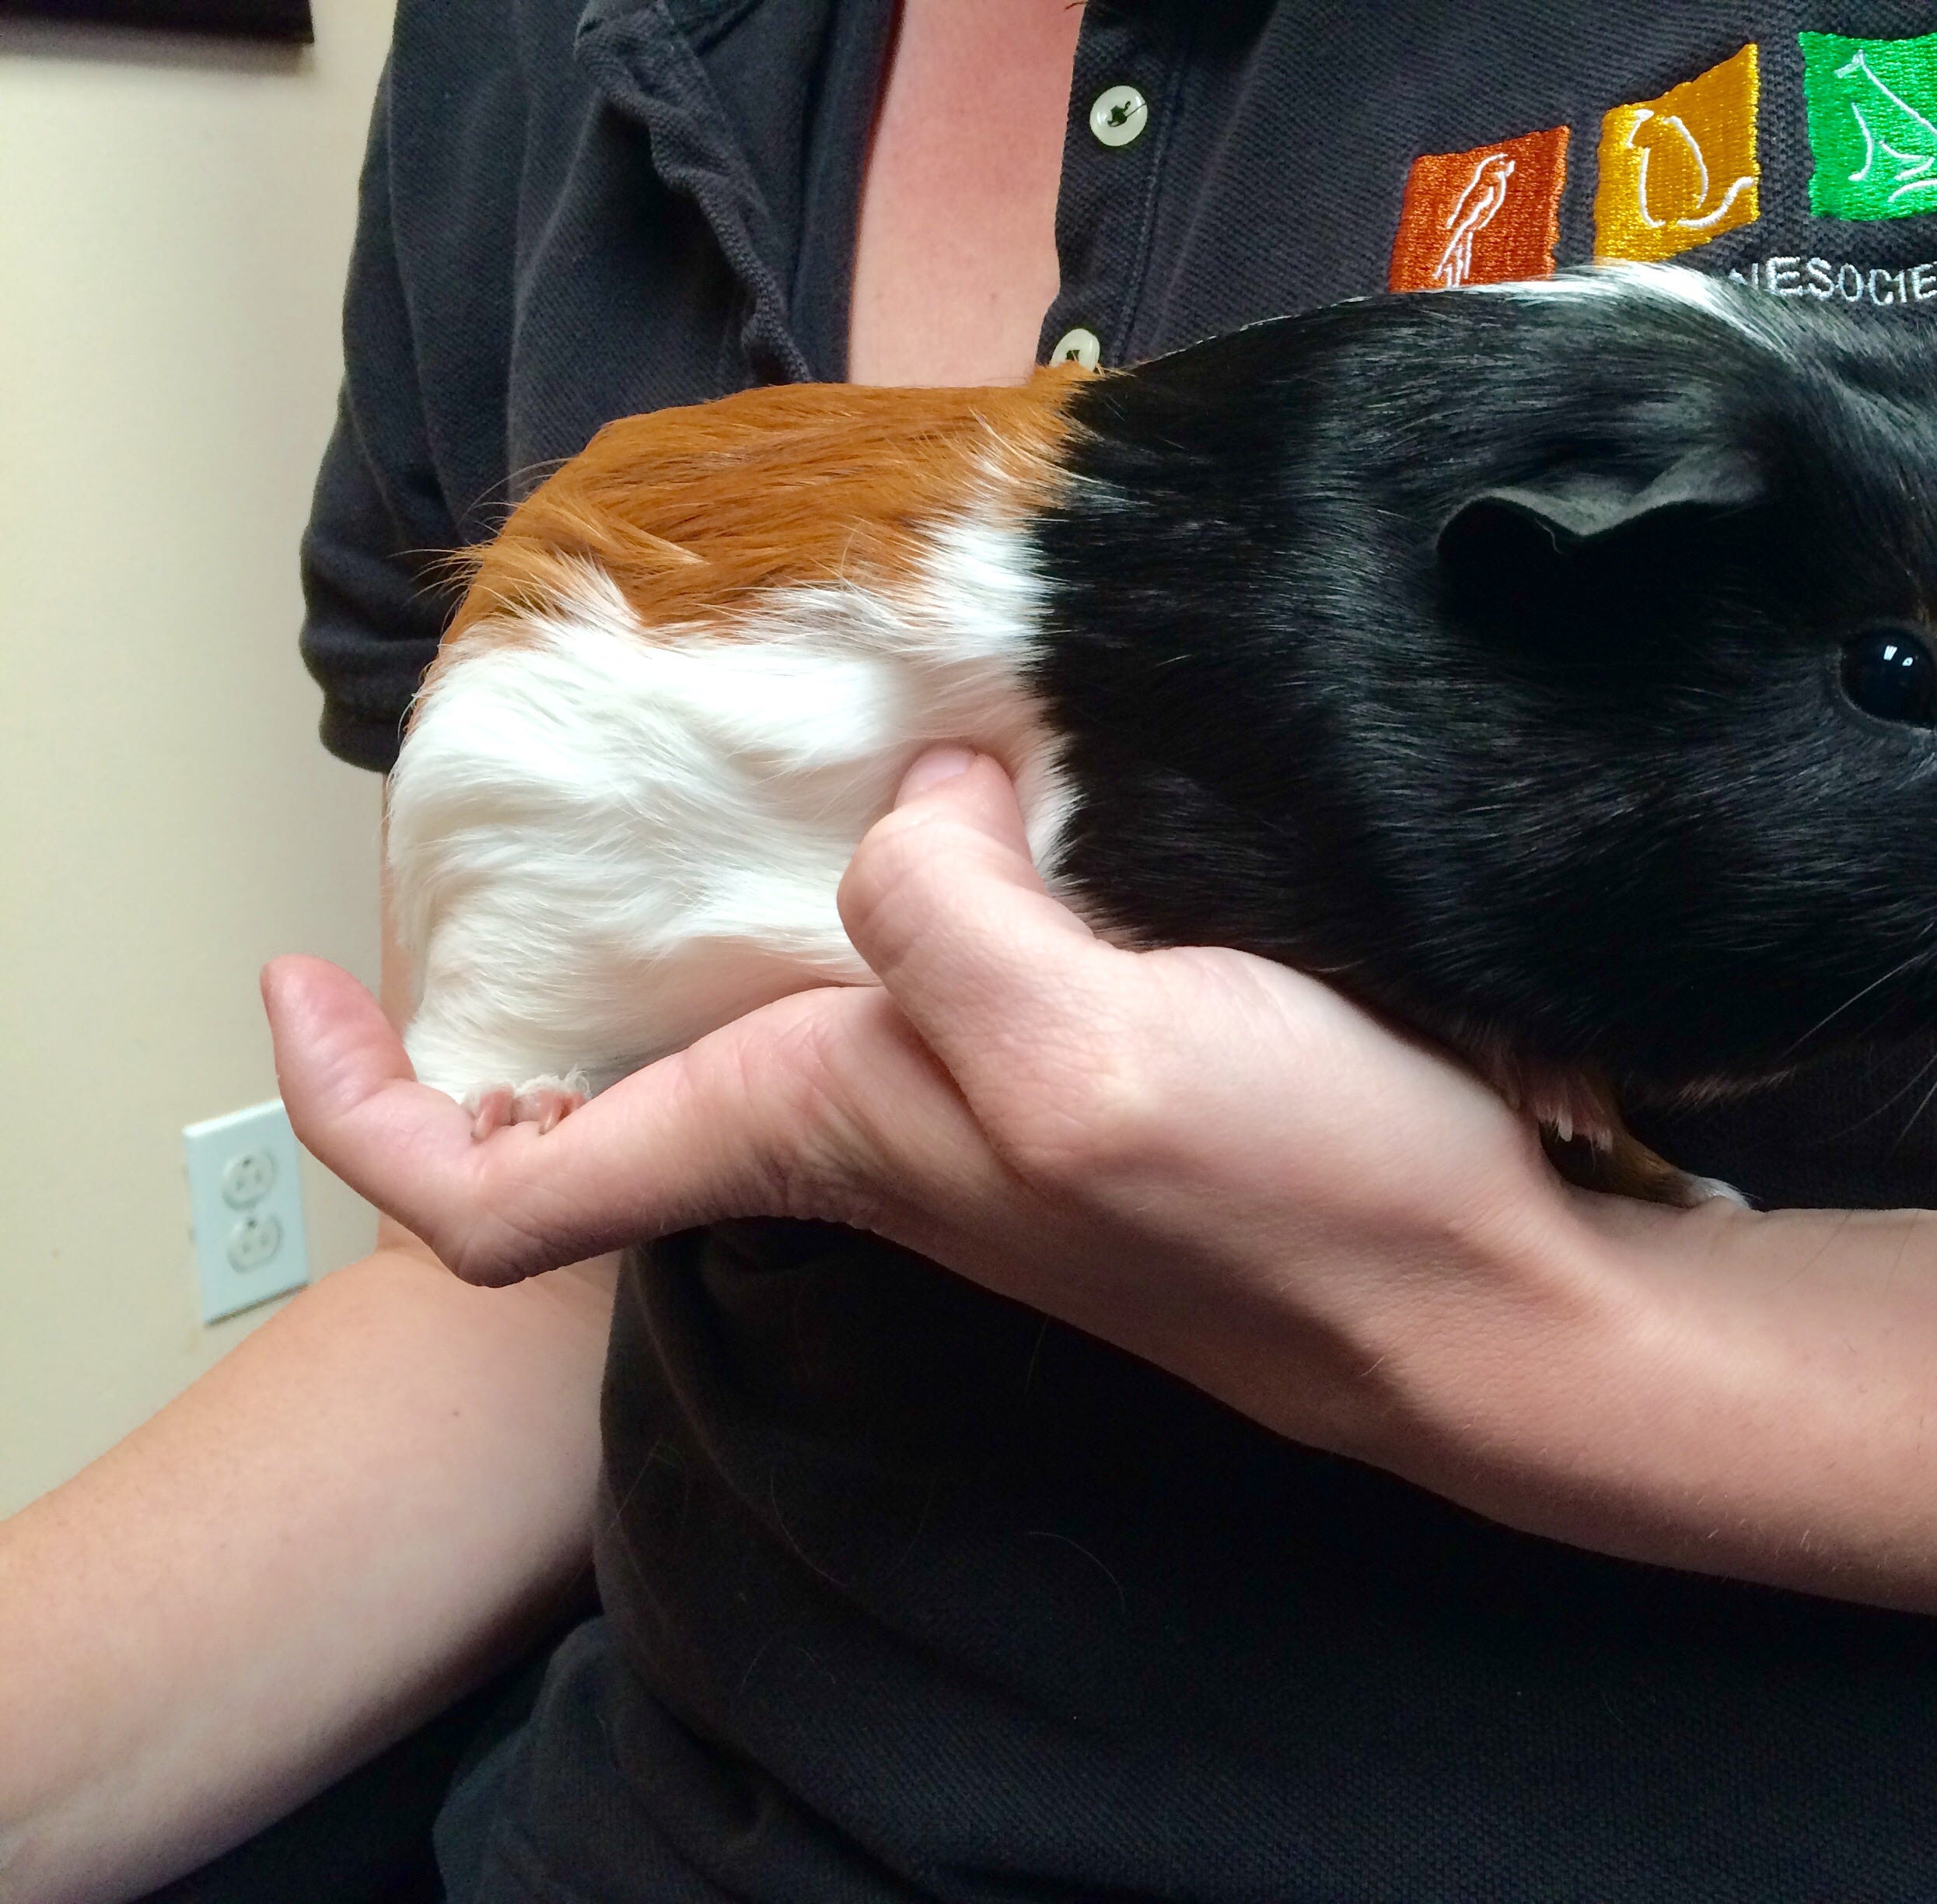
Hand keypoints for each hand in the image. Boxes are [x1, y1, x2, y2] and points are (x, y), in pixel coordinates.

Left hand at [265, 750, 1597, 1453]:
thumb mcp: (1074, 1054)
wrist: (1475, 1295)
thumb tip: (915, 797)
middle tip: (548, 756)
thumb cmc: (1291, 1210)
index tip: (297, 971)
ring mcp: (968, 1089)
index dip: (362, 1101)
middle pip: (615, 1058)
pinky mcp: (1075, 1044)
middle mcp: (862, 1120)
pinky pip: (922, 936)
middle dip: (547, 926)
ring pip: (768, 976)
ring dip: (728, 859)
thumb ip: (940, 914)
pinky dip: (898, 841)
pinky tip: (960, 757)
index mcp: (816, 1132)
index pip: (498, 1192)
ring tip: (750, 705)